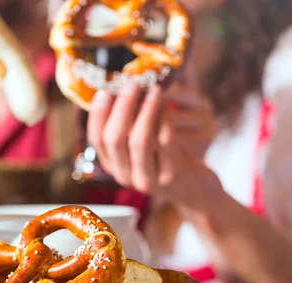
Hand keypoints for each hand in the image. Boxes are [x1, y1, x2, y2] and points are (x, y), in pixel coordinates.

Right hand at [87, 82, 220, 209]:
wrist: (194, 189)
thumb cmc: (166, 158)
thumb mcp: (143, 145)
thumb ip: (129, 125)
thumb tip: (121, 88)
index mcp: (113, 165)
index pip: (97, 139)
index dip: (98, 114)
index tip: (105, 90)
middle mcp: (126, 176)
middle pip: (115, 139)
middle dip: (122, 108)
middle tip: (132, 84)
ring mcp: (148, 180)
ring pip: (139, 141)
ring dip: (146, 110)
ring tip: (154, 89)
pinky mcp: (171, 176)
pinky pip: (166, 142)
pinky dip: (165, 119)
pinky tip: (168, 106)